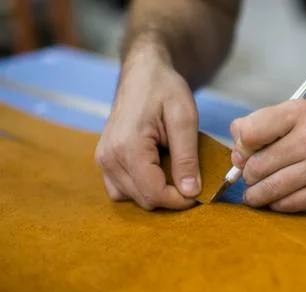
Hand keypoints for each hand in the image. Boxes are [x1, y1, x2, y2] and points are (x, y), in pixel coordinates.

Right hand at [95, 49, 199, 209]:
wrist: (142, 73)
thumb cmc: (165, 89)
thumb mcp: (184, 118)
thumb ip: (187, 157)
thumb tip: (191, 192)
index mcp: (128, 147)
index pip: (154, 193)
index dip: (180, 200)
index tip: (199, 192)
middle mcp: (109, 158)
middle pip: (144, 199)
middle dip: (171, 197)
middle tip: (190, 179)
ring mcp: (103, 160)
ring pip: (131, 198)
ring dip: (156, 193)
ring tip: (173, 171)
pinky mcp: (104, 160)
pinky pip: (121, 189)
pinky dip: (141, 188)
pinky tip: (156, 171)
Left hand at [230, 100, 305, 212]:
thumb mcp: (292, 116)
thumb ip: (256, 126)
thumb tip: (235, 156)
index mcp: (300, 112)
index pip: (249, 133)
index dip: (241, 148)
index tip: (245, 154)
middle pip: (256, 166)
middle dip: (248, 176)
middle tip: (253, 176)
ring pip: (268, 189)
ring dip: (256, 195)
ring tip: (256, 192)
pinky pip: (287, 205)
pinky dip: (276, 204)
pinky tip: (279, 197)